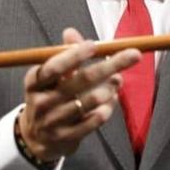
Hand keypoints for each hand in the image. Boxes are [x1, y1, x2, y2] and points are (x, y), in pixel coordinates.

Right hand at [18, 27, 141, 161]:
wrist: (35, 138)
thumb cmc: (48, 97)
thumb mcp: (49, 76)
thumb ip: (64, 54)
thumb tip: (71, 32)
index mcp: (35, 81)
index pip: (55, 67)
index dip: (75, 55)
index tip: (95, 45)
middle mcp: (42, 101)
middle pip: (80, 80)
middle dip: (110, 65)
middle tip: (134, 54)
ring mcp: (55, 121)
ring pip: (92, 100)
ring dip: (111, 87)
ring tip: (118, 80)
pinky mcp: (68, 137)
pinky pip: (95, 120)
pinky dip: (108, 107)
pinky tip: (111, 100)